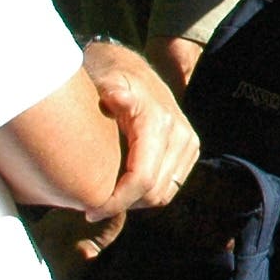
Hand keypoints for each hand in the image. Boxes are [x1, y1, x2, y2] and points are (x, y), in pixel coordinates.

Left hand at [82, 41, 201, 217]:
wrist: (133, 69)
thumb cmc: (111, 78)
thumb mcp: (106, 81)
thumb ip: (112, 91)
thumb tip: (118, 97)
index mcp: (158, 123)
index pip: (142, 179)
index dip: (115, 202)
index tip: (89, 210)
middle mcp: (180, 134)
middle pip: (154, 193)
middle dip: (122, 205)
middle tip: (91, 205)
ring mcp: (188, 143)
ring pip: (163, 194)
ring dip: (135, 202)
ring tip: (107, 196)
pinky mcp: (189, 149)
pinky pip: (170, 186)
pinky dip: (147, 193)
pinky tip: (124, 186)